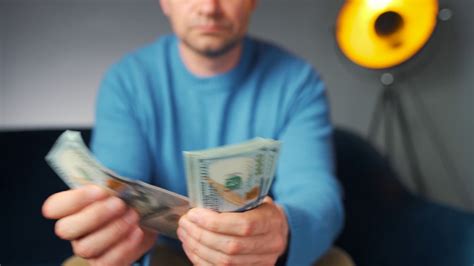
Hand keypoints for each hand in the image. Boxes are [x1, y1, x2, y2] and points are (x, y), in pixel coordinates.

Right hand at [42, 185, 156, 265]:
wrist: (146, 222)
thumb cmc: (128, 201)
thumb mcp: (121, 189)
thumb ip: (113, 185)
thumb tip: (115, 185)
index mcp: (72, 208)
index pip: (54, 206)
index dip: (75, 199)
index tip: (101, 190)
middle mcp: (75, 231)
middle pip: (66, 229)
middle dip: (96, 215)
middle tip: (120, 204)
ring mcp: (87, 249)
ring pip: (86, 248)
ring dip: (113, 230)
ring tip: (133, 216)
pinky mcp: (104, 263)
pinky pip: (107, 262)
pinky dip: (125, 246)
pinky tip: (137, 232)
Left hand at [177, 197, 288, 265]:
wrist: (278, 230)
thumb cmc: (261, 211)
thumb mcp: (255, 199)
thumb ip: (235, 199)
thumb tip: (201, 199)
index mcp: (271, 221)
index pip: (243, 225)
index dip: (215, 222)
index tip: (195, 214)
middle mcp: (270, 244)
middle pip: (230, 246)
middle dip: (201, 234)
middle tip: (185, 223)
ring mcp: (261, 262)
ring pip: (224, 262)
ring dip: (197, 248)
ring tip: (185, 234)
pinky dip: (201, 260)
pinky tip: (191, 248)